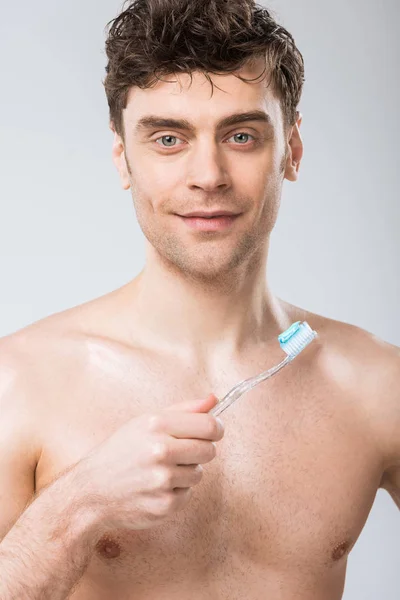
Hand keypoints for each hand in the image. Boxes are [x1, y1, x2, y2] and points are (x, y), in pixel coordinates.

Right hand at [78, 394, 223, 530]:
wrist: (91, 490)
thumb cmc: (121, 451)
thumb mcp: (146, 422)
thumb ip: (183, 410)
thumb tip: (214, 399)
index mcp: (156, 425)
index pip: (209, 425)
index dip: (216, 428)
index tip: (213, 431)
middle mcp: (160, 451)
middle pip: (209, 450)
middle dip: (200, 450)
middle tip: (181, 452)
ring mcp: (163, 480)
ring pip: (198, 473)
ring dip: (185, 472)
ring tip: (160, 470)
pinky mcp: (164, 505)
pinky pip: (187, 494)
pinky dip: (175, 492)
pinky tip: (154, 487)